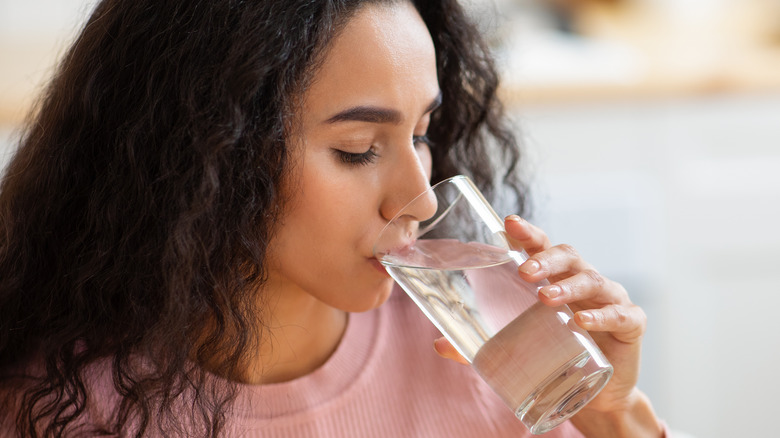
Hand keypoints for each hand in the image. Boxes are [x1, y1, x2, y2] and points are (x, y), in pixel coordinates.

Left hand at [433, 215, 656, 426]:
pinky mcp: (631, 324)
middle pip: (568, 256)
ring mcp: (610, 299)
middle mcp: (583, 282)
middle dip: (545, 258)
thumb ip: (479, 347)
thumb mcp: (517, 349)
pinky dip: (602, 316)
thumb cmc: (555, 357)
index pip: (542, 247)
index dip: (528, 233)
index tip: (509, 223)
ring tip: (546, 298)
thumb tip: (438, 345)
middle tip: (524, 271)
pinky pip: (620, 314)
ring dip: (568, 286)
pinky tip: (582, 323)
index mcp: (556, 279)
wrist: (596, 396)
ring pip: (592, 280)